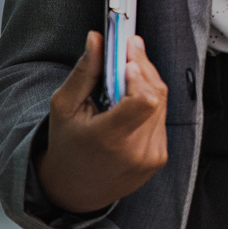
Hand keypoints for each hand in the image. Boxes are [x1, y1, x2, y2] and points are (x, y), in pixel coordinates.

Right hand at [36, 31, 168, 213]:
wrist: (74, 190)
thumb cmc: (66, 146)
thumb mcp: (64, 108)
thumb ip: (84, 72)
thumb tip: (97, 38)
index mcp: (109, 139)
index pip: (144, 100)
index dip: (140, 75)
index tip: (126, 57)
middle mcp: (135, 151)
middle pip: (155, 95)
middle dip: (143, 68)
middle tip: (127, 49)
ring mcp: (151, 156)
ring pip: (163, 103)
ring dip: (147, 83)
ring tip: (125, 76)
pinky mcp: (159, 158)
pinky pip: (162, 118)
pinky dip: (150, 103)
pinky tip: (131, 101)